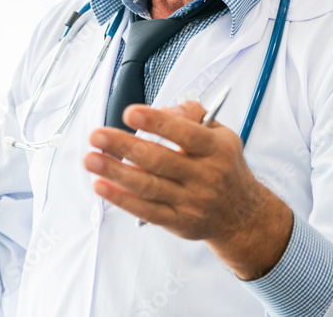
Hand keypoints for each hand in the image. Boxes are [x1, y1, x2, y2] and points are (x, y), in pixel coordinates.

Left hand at [83, 101, 292, 279]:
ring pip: (149, 186)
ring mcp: (192, 201)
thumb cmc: (222, 166)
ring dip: (116, 172)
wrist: (242, 215)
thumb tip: (160, 110)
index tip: (129, 113)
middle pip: (160, 160)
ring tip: (91, 158)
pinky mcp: (178, 221)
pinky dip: (122, 199)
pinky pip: (146, 210)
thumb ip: (192, 114)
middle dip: (124, 146)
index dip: (156, 123)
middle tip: (96, 135)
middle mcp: (205, 176)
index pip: (185, 134)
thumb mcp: (220, 134)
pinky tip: (101, 185)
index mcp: (216, 149)